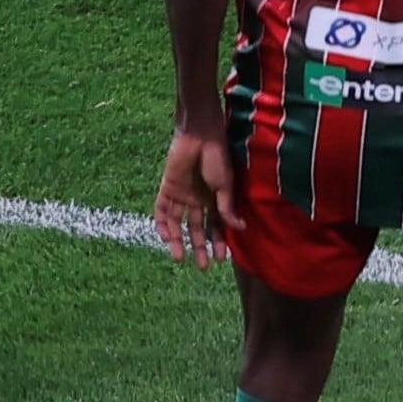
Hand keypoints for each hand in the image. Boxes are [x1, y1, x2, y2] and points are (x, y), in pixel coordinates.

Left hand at [155, 128, 241, 267]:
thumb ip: (227, 208)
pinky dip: (163, 226)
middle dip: (200, 247)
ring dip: (179, 241)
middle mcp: (198, 199)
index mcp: (215, 198)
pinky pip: (162, 212)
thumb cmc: (218, 158)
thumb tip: (240, 228)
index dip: (219, 241)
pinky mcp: (167, 189)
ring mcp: (182, 195)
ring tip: (181, 259)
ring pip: (179, 224)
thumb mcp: (225, 185)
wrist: (200, 136)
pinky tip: (167, 238)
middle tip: (203, 266)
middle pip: (197, 229)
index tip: (222, 259)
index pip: (217, 225)